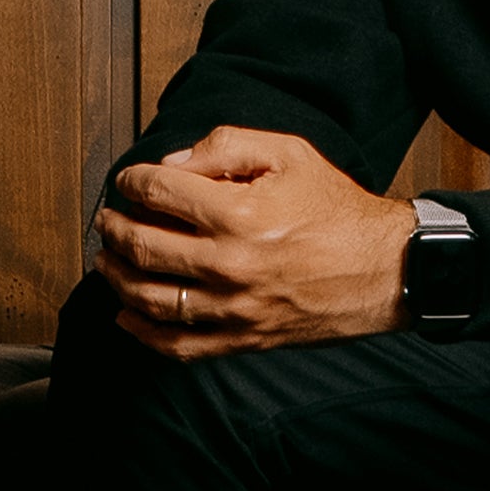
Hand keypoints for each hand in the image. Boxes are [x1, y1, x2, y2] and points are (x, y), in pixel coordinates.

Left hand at [93, 125, 417, 360]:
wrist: (382, 268)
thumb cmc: (337, 208)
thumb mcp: (291, 153)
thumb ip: (229, 146)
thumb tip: (176, 161)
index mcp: (240, 213)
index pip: (162, 193)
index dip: (134, 181)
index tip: (128, 179)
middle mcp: (230, 264)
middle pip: (145, 246)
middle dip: (116, 226)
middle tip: (108, 217)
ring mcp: (233, 308)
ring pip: (151, 297)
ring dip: (117, 276)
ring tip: (108, 258)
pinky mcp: (242, 338)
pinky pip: (177, 344)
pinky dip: (143, 331)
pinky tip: (127, 314)